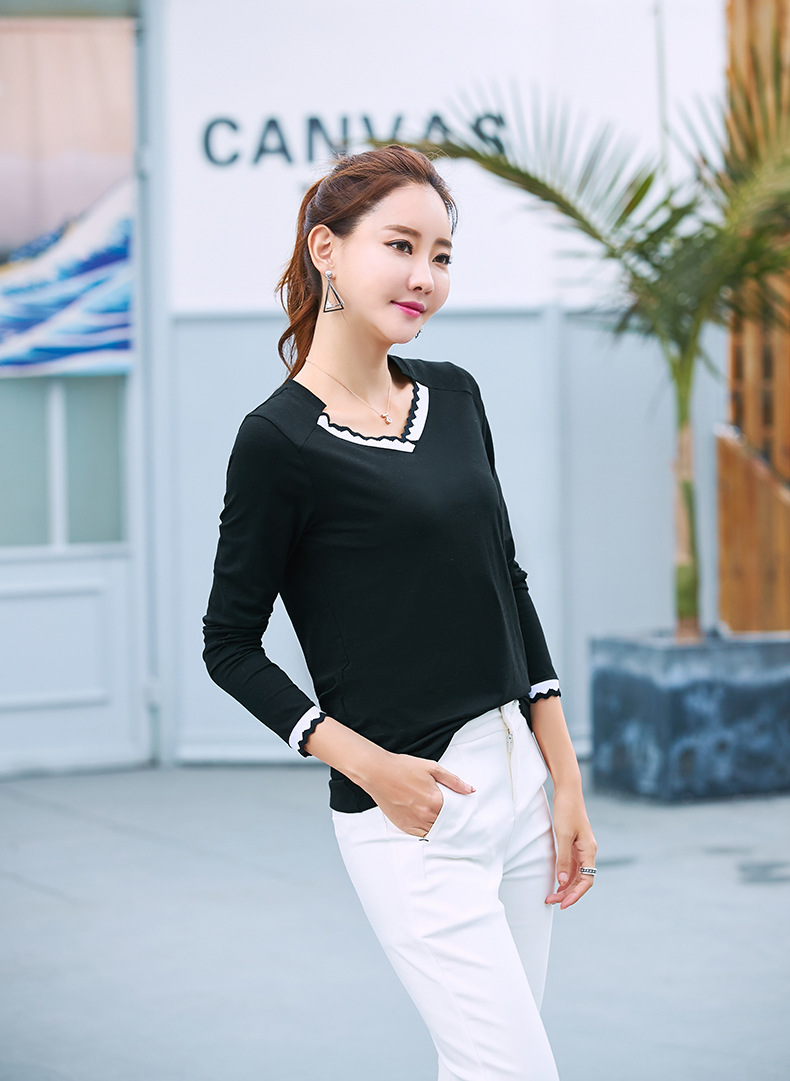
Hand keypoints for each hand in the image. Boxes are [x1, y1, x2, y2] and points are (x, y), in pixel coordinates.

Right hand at [364, 751, 475, 836]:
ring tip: (438, 818)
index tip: (466, 816)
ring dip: (438, 827)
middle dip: (451, 821)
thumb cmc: (402, 768)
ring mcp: (414, 823)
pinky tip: (426, 820)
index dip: (461, 814)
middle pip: (445, 825)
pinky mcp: (403, 827)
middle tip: (453, 817)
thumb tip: (470, 789)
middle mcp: (425, 815)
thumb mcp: (432, 768)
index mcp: (435, 801)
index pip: (456, 814)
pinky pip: (420, 835)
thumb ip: (453, 781)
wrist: (377, 773)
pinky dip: (426, 830)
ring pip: (434, 832)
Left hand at [545, 787, 596, 908]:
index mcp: (589, 851)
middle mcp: (588, 852)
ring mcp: (582, 849)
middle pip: (581, 881)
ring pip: (576, 875)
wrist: (568, 791)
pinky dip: (564, 876)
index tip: (563, 904)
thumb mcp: (563, 835)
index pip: (587, 881)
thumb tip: (563, 881)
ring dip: (565, 887)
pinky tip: (556, 882)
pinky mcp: (574, 844)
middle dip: (568, 894)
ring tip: (551, 896)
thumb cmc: (567, 810)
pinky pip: (572, 866)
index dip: (576, 895)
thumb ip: (564, 859)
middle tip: (551, 902)